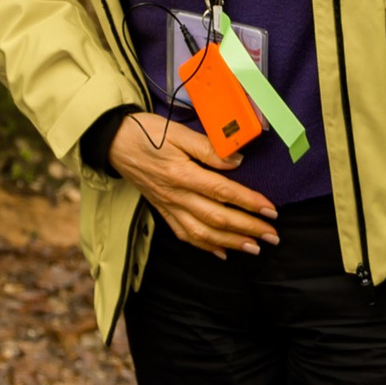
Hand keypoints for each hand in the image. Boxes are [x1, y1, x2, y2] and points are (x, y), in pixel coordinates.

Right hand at [106, 111, 279, 258]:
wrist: (113, 141)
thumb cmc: (146, 132)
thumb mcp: (177, 131)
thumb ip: (207, 147)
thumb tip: (236, 160)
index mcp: (181, 173)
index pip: (222, 191)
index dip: (249, 202)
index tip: (271, 211)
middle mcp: (176, 195)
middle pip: (217, 217)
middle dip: (248, 228)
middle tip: (273, 236)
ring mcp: (168, 206)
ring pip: (202, 232)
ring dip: (230, 243)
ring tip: (254, 248)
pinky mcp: (162, 211)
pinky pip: (184, 235)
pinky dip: (205, 247)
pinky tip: (222, 252)